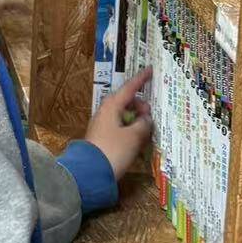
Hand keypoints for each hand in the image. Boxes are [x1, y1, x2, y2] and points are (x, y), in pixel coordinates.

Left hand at [83, 68, 152, 182]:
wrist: (90, 173)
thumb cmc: (113, 150)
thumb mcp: (134, 137)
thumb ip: (144, 124)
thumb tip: (146, 119)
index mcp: (112, 105)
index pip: (129, 88)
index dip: (141, 79)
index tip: (151, 70)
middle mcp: (106, 111)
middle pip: (126, 101)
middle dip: (140, 105)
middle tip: (151, 115)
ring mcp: (103, 125)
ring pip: (124, 115)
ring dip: (136, 119)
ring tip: (147, 129)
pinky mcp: (103, 138)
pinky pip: (120, 127)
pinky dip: (130, 128)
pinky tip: (138, 139)